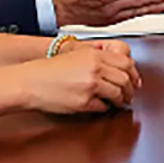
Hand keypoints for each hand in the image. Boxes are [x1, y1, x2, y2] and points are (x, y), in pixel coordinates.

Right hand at [20, 43, 139, 113]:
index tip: (134, 79)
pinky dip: (104, 108)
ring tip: (118, 102)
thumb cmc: (48, 70)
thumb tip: (118, 65)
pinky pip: (102, 107)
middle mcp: (94, 69)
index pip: (126, 62)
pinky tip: (100, 106)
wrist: (29, 82)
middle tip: (129, 94)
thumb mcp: (75, 54)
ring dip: (120, 100)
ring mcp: (90, 86)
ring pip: (117, 94)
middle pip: (125, 79)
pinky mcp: (83, 102)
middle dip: (129, 89)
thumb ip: (97, 57)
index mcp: (94, 55)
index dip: (133, 73)